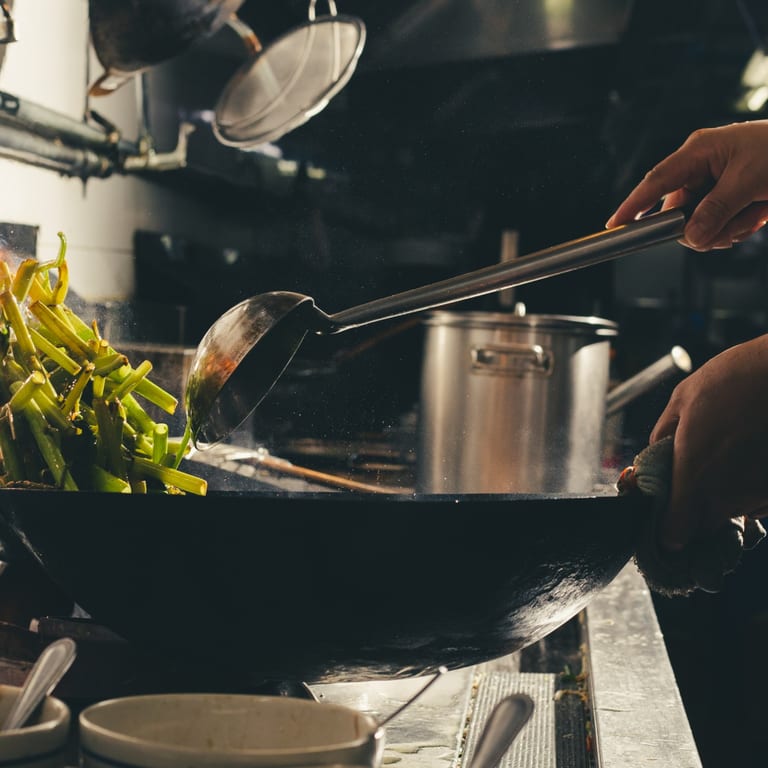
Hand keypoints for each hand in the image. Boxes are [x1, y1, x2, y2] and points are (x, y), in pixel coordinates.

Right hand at [606, 120, 767, 250]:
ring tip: (751, 215)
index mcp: (699, 152)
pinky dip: (735, 230)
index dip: (634, 204)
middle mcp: (700, 169)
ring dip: (725, 229)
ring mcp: (712, 186)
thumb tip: (691, 237)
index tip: (616, 225)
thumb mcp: (749, 181)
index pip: (656, 181)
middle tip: (728, 227)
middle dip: (701, 228)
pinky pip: (715, 228)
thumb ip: (716, 210)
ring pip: (697, 226)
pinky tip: (754, 217)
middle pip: (676, 213)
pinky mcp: (724, 201)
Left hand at [650, 334, 767, 550]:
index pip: (677, 529)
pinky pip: (757, 503)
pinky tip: (747, 459)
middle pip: (702, 525)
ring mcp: (758, 493)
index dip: (667, 533)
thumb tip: (653, 454)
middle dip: (693, 511)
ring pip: (732, 513)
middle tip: (692, 481)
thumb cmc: (735, 379)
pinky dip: (749, 491)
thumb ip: (663, 434)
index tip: (664, 528)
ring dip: (722, 498)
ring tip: (725, 459)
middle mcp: (726, 491)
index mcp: (693, 471)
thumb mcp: (683, 399)